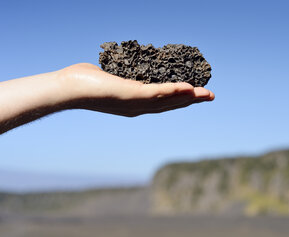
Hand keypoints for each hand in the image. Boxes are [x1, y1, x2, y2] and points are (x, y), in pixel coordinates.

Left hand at [60, 63, 214, 116]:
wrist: (69, 89)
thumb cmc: (85, 82)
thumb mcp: (111, 78)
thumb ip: (124, 76)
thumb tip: (129, 67)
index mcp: (135, 104)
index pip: (163, 102)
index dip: (181, 99)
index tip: (195, 94)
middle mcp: (138, 107)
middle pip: (171, 104)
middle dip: (192, 101)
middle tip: (211, 96)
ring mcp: (136, 104)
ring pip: (168, 101)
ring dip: (189, 97)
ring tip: (207, 94)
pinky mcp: (131, 96)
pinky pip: (157, 93)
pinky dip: (174, 91)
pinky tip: (188, 88)